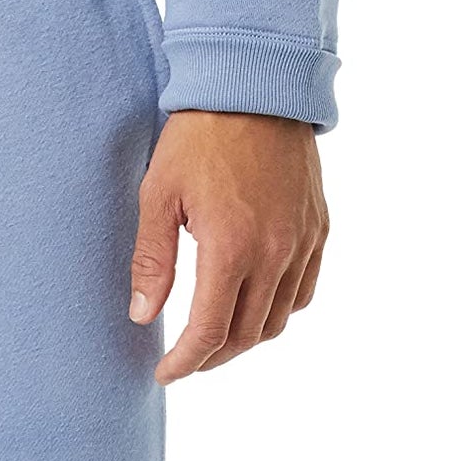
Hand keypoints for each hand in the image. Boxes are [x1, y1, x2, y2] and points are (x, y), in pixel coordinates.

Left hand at [128, 111, 327, 382]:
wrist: (256, 86)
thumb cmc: (199, 136)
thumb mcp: (158, 196)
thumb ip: (151, 262)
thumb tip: (142, 317)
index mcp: (231, 247)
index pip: (210, 331)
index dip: (186, 362)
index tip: (165, 374)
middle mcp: (276, 251)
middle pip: (246, 334)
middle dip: (212, 357)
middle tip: (185, 361)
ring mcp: (303, 241)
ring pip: (279, 319)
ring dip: (246, 339)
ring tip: (216, 340)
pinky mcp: (319, 227)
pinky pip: (304, 289)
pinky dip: (279, 310)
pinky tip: (254, 306)